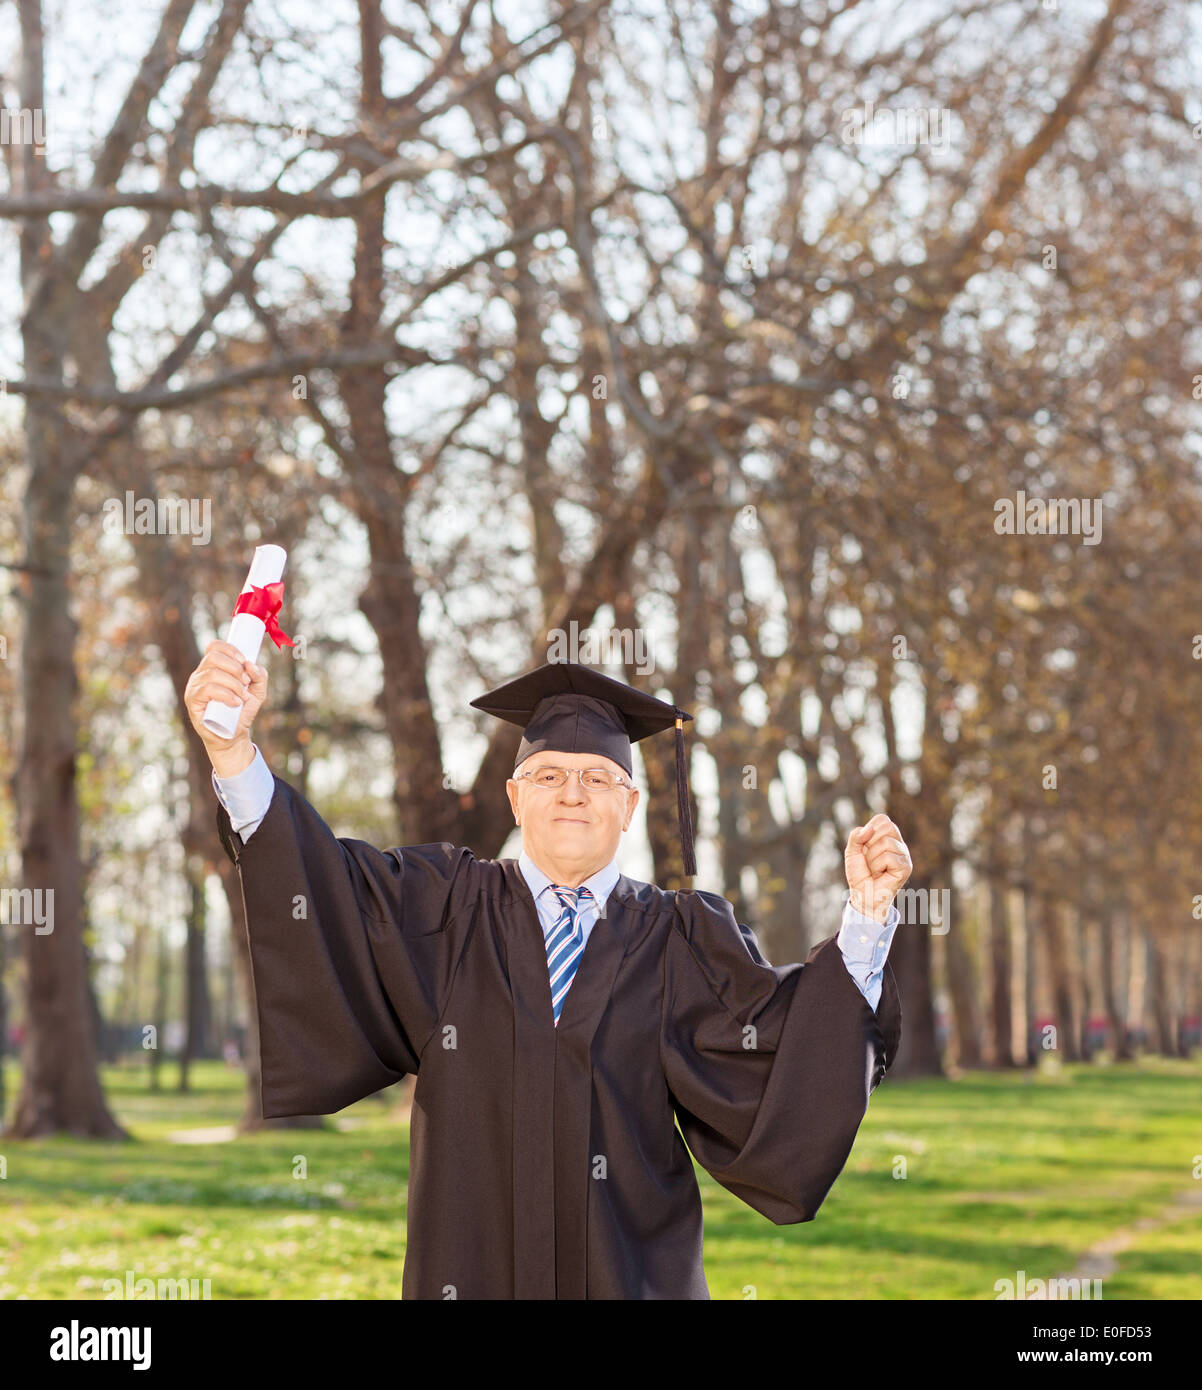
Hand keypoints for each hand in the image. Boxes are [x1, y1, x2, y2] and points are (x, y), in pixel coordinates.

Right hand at [184, 640, 267, 773]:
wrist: (234, 735)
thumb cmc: (242, 711)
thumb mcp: (258, 692)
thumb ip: (260, 676)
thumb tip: (250, 664)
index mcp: (213, 668)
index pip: (214, 647)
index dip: (230, 650)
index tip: (245, 661)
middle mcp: (200, 675)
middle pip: (213, 657)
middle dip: (235, 668)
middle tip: (246, 682)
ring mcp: (194, 687)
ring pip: (212, 673)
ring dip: (233, 684)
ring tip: (242, 697)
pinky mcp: (192, 701)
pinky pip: (208, 689)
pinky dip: (226, 694)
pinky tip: (236, 703)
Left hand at [844, 814, 911, 922]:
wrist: (863, 896)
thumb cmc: (859, 874)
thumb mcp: (852, 852)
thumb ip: (856, 836)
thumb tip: (869, 828)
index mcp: (888, 837)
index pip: (883, 819)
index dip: (869, 830)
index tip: (864, 846)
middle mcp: (898, 844)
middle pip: (887, 827)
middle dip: (870, 843)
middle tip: (869, 859)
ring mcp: (904, 855)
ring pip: (885, 843)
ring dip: (872, 858)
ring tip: (874, 869)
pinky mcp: (906, 867)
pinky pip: (889, 857)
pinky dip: (878, 866)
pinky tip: (880, 874)